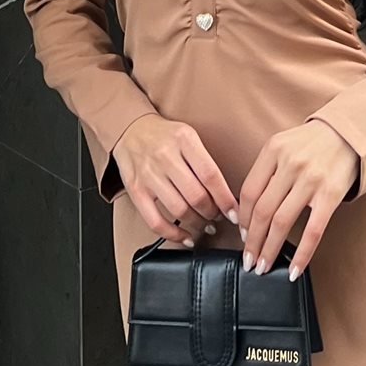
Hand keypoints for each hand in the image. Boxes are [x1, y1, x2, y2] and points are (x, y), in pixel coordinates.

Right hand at [113, 114, 239, 247]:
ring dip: (198, 223)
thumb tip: (226, 194)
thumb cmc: (165, 136)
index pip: (211, 175)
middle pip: (196, 195)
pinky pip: (155, 221)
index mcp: (184, 139)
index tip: (235, 212)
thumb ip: (205, 161)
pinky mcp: (135, 190)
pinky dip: (173, 234)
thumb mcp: (189, 137)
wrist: (131, 129)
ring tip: (206, 225)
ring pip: (179, 210)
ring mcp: (148, 174)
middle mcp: (165, 156)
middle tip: (220, 216)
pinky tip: (185, 236)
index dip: (225, 199)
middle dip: (213, 212)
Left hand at [236, 117, 359, 280]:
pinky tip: (295, 270)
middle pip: (262, 210)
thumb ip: (267, 170)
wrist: (351, 133)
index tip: (242, 236)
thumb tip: (248, 211)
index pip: (249, 191)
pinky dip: (302, 254)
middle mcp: (290, 164)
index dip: (242, 218)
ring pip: (282, 222)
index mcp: (274, 150)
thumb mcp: (284, 144)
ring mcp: (311, 179)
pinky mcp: (331, 194)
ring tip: (263, 266)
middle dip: (252, 241)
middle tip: (248, 260)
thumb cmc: (313, 142)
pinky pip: (312, 231)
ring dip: (269, 249)